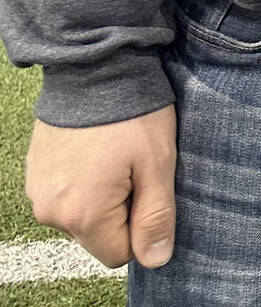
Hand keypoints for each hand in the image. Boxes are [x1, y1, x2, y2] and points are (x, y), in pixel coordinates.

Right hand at [25, 106, 177, 268]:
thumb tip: (156, 260)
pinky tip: (95, 151)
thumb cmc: (133, 116)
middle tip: (134, 169)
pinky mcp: (34, 175)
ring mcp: (37, 193)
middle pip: (97, 236)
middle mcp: (51, 212)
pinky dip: (81, 182)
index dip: (140, 229)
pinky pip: (64, 196)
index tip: (147, 191)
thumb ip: (155, 217)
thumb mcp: (157, 165)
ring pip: (80, 216)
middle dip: (121, 212)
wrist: (94, 70)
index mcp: (83, 215)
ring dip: (100, 197)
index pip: (117, 254)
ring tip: (114, 157)